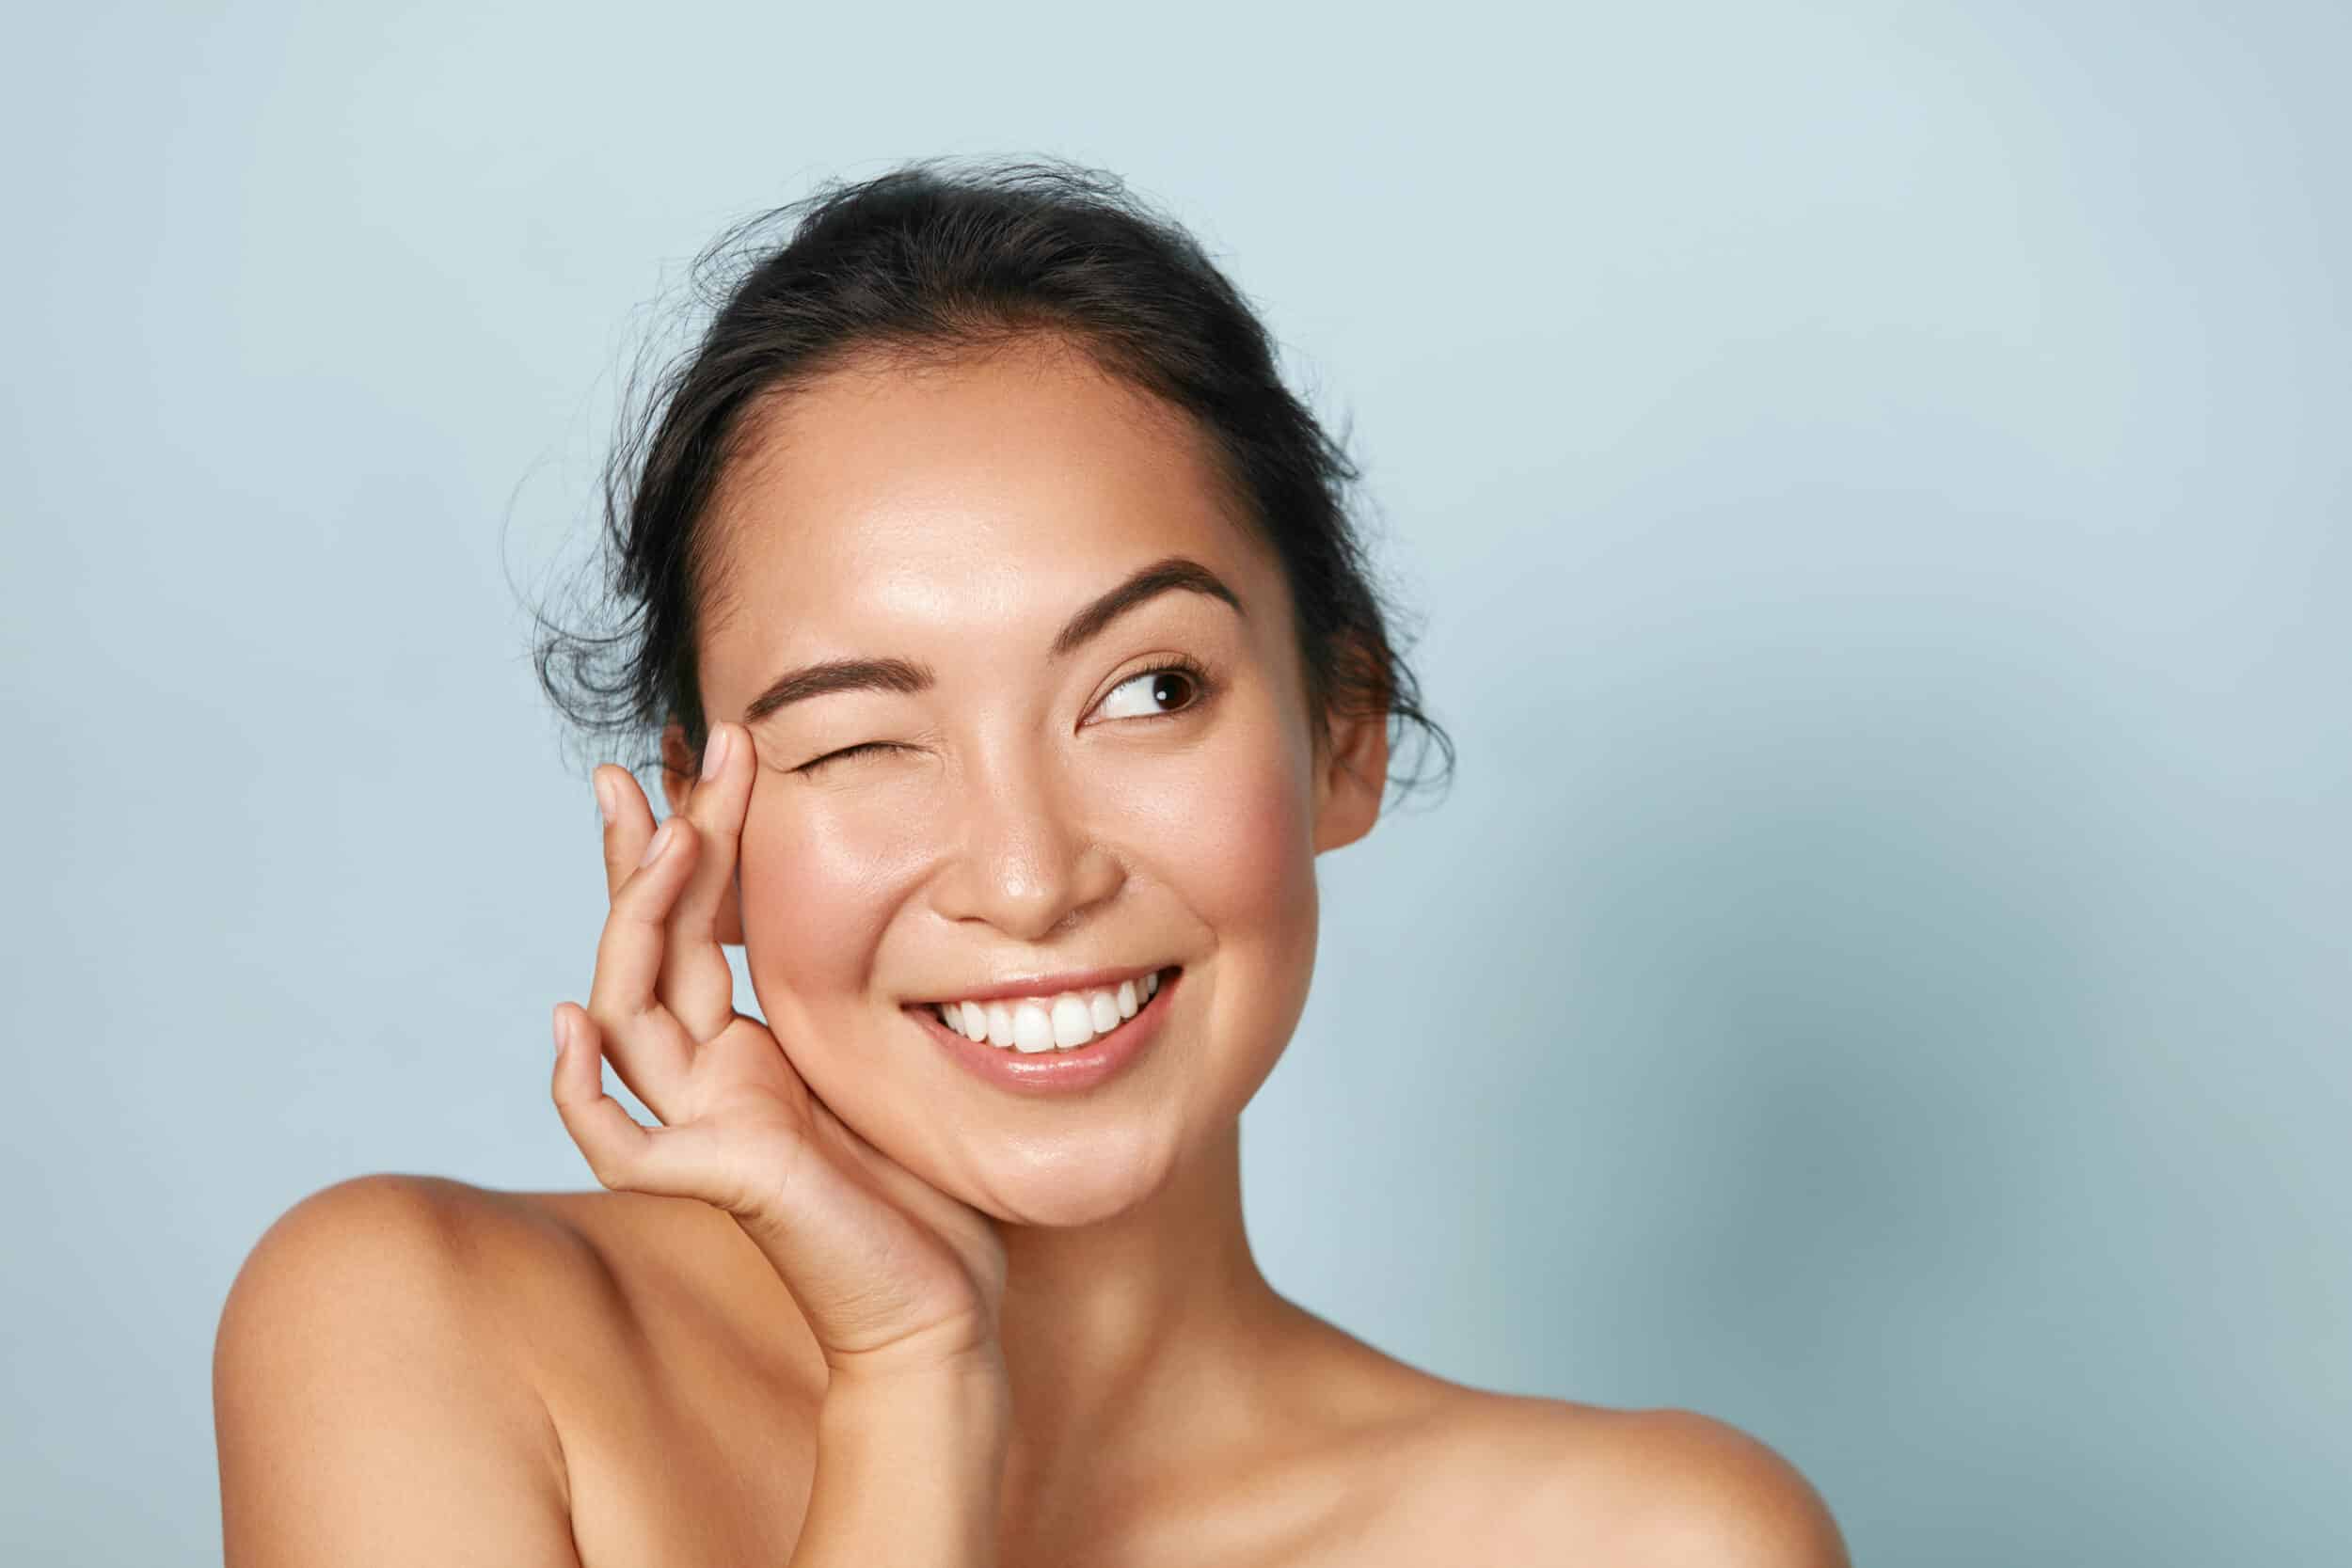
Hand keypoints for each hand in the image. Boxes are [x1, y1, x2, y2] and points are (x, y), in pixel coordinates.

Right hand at [550, 721, 1006, 1383]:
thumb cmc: (927, 1191)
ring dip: (637, 921)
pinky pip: (616, 1138)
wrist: (941, 1302)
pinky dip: (580, 1086)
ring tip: (671, 834)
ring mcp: (701, 1128)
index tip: (709, 751)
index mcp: (750, 1048)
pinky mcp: (709, 1180)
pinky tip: (572, 1021)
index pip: (700, 925)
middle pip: (652, 945)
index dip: (698, 839)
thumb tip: (890, 883)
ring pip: (628, 1013)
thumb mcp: (892, 1054)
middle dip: (654, 849)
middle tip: (655, 756)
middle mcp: (711, 1078)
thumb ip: (859, 991)